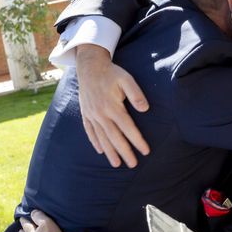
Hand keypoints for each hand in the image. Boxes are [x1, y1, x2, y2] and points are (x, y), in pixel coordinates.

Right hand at [76, 44, 149, 167]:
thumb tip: (145, 109)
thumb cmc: (111, 73)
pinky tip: (101, 151)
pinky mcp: (86, 114)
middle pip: (114, 137)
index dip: (137, 140)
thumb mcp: (126, 79)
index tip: (145, 151)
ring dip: (110, 152)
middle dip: (125, 151)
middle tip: (133, 164)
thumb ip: (136, 94)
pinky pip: (90, 131)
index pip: (127, 128)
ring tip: (117, 164)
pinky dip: (95, 142)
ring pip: (102, 137)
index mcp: (112, 106)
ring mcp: (91, 115)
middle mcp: (100, 113)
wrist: (89, 66)